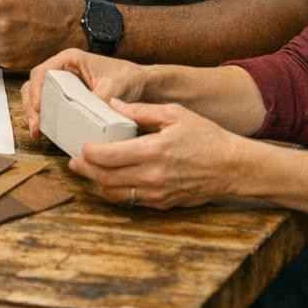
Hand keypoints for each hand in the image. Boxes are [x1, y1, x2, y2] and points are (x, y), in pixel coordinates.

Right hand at [23, 49, 149, 139]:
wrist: (142, 84)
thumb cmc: (128, 78)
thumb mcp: (115, 87)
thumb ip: (99, 98)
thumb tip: (87, 116)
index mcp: (70, 59)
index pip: (43, 72)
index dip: (37, 90)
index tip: (39, 108)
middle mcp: (63, 69)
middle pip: (34, 84)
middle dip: (30, 105)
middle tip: (35, 125)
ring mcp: (63, 83)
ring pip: (37, 95)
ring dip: (33, 113)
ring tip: (37, 131)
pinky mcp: (67, 96)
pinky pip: (48, 105)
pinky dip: (42, 117)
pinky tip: (44, 131)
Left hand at [71, 99, 250, 209]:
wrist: (233, 167)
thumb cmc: (206, 137)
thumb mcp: (174, 114)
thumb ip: (140, 110)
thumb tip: (113, 104)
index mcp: (154, 150)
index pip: (108, 156)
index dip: (88, 152)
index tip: (81, 145)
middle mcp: (153, 175)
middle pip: (105, 178)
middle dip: (85, 170)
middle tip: (74, 161)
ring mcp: (157, 193)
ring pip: (115, 193)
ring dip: (97, 182)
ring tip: (88, 170)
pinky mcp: (163, 203)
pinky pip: (131, 200)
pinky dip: (116, 191)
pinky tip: (111, 179)